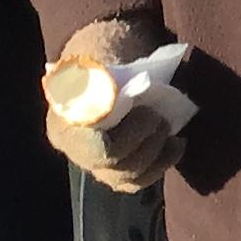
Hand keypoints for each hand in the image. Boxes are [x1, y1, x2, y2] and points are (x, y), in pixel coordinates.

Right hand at [45, 14, 182, 190]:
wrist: (104, 68)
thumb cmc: (103, 59)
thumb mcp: (99, 58)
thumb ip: (106, 77)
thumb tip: (133, 89)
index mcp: (65, 123)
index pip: (94, 147)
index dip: (127, 135)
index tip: (148, 112)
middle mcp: (75, 152)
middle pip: (114, 164)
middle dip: (144, 140)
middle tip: (159, 116)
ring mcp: (95, 166)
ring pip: (128, 177)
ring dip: (156, 153)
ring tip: (168, 128)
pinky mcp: (116, 173)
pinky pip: (139, 181)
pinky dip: (161, 164)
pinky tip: (176, 145)